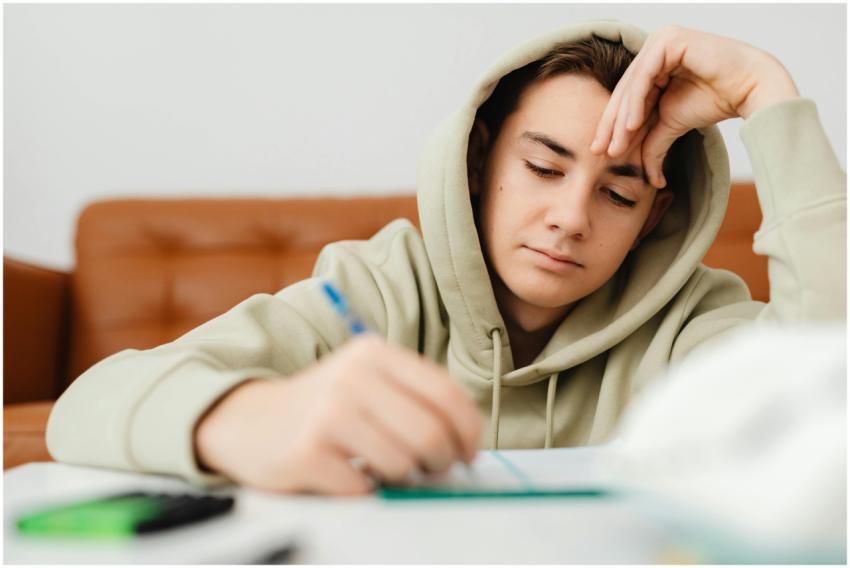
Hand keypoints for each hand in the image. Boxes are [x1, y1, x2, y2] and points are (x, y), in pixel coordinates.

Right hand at [194, 335, 481, 494]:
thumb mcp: (366, 379)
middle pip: (430, 432)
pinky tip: (350, 475)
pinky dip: (365, 490)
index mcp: (373, 353)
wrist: (248, 421)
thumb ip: (413, 396)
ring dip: (403, 477)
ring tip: (386, 468)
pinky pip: (363, 487)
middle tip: (435, 468)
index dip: (469, 428)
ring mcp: (328, 413)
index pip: (445, 392)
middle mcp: (352, 377)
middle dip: (442, 460)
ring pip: (401, 463)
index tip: (469, 450)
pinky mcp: (307, 452)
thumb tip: (465, 438)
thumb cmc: (322, 406)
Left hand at [590, 25, 799, 187]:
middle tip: (599, 151)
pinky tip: (631, 125)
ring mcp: (661, 41)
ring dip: (622, 118)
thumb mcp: (672, 124)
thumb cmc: (716, 101)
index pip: (625, 97)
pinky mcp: (670, 40)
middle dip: (611, 125)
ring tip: (617, 145)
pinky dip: (636, 101)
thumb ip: (652, 143)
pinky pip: (645, 75)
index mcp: (652, 64)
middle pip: (624, 91)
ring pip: (632, 85)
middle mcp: (654, 49)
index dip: (611, 126)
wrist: (748, 88)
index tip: (601, 152)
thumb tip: (648, 179)